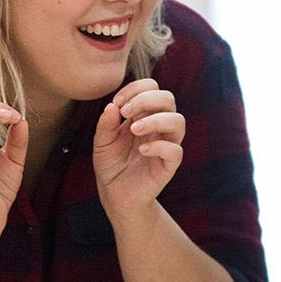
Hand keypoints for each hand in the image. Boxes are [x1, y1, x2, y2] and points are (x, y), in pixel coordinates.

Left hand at [94, 79, 183, 215]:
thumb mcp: (102, 141)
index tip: (117, 103)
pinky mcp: (169, 165)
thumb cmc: (111, 163)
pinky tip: (141, 151)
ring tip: (134, 130)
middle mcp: (158, 126)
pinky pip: (175, 150)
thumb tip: (112, 106)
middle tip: (125, 113)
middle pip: (168, 98)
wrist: (114, 194)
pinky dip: (159, 147)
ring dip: (155, 120)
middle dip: (146, 99)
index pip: (152, 88)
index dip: (136, 89)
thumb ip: (106, 123)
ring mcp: (166, 144)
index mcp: (144, 114)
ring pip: (178, 121)